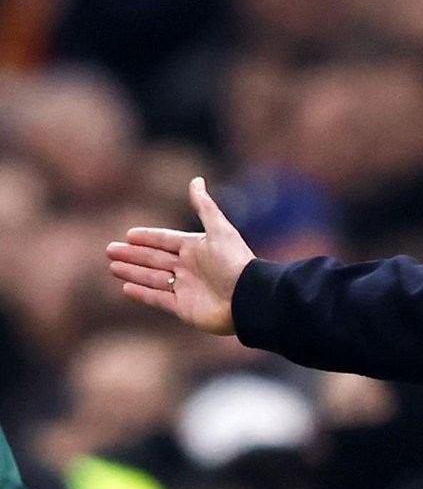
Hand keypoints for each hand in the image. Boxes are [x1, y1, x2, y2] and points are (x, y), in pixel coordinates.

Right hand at [107, 177, 254, 334]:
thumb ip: (204, 206)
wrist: (248, 298)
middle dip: (133, 254)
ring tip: (112, 266)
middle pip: (154, 259)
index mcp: (197, 248)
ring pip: (153, 278)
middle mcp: (190, 267)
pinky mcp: (184, 308)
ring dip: (132, 272)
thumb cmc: (234, 262)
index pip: (166, 240)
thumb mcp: (219, 229)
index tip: (128, 234)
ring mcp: (186, 288)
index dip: (148, 237)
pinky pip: (159, 299)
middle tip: (109, 250)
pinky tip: (126, 287)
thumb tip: (196, 180)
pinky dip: (142, 294)